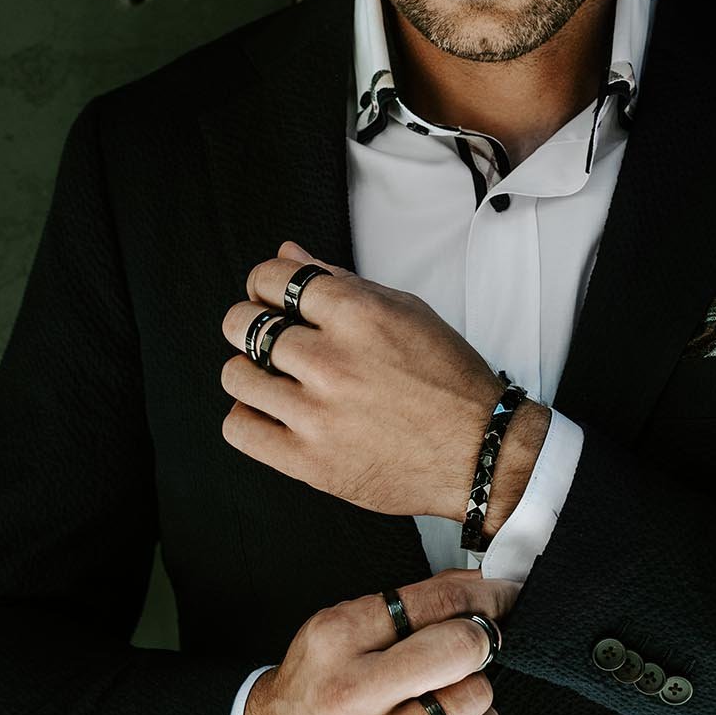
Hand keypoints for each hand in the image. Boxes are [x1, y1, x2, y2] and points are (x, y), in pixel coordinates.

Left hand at [219, 241, 548, 523]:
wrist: (480, 452)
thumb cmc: (450, 381)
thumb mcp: (406, 311)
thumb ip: (341, 280)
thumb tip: (289, 253)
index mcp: (357, 315)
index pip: (271, 277)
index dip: (262, 283)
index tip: (268, 295)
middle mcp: (332, 360)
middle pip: (242, 324)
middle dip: (250, 324)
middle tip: (269, 338)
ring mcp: (317, 413)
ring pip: (235, 375)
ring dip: (249, 372)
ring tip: (275, 379)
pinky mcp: (309, 461)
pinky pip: (239, 429)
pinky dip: (247, 418)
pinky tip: (273, 414)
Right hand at [243, 568, 521, 714]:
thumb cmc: (321, 679)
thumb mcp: (345, 623)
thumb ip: (409, 601)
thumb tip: (479, 583)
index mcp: (338, 637)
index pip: (434, 601)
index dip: (484, 593)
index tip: (502, 593)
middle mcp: (351, 693)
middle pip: (461, 649)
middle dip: (482, 637)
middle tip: (480, 640)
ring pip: (474, 698)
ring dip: (476, 686)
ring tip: (451, 686)